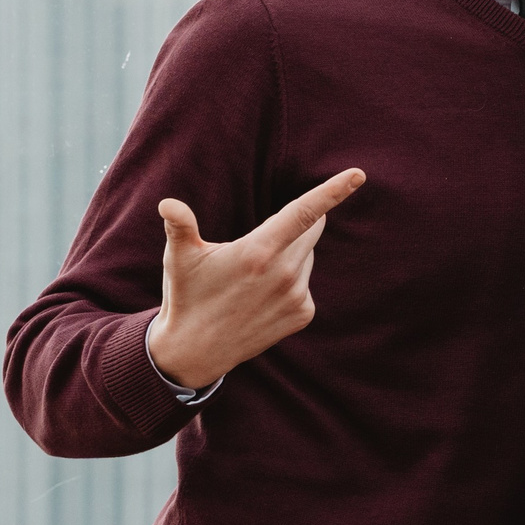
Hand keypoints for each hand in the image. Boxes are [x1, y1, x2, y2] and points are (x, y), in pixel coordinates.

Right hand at [144, 168, 366, 389]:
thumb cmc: (187, 295)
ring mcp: (296, 296)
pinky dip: (290, 282)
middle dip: (295, 225)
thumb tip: (166, 203)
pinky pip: (305, 283)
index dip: (333, 190)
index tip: (358, 174)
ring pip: (305, 256)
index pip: (303, 212)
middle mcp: (284, 273)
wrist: (195, 351)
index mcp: (259, 251)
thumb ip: (180, 225)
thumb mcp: (180, 258)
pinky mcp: (303, 314)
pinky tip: (261, 297)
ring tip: (252, 278)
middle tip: (258, 246)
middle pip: (309, 229)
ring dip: (289, 256)